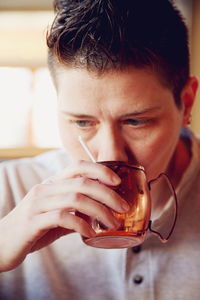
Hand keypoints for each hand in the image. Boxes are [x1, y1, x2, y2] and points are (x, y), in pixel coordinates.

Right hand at [0, 160, 128, 270]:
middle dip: (108, 194)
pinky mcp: (33, 222)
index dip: (99, 170)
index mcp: (51, 184)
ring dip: (100, 211)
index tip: (117, 181)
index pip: (78, 167)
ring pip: (76, 199)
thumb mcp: (55, 216)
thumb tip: (98, 216)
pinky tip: (91, 234)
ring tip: (113, 223)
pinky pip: (63, 217)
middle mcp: (45, 189)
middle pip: (82, 183)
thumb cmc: (32, 228)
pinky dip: (82, 225)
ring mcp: (38, 204)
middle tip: (124, 207)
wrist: (1, 243)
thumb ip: (74, 212)